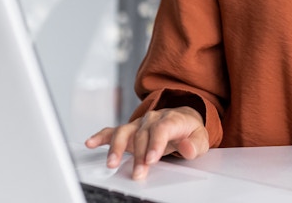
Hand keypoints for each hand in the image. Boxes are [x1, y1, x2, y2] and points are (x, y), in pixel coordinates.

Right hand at [85, 106, 209, 179]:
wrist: (182, 119)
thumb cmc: (190, 131)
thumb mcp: (201, 138)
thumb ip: (195, 144)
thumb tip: (187, 147)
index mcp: (171, 119)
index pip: (161, 129)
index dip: (155, 143)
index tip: (151, 159)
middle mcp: (152, 119)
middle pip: (142, 135)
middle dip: (139, 155)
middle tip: (138, 173)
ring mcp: (139, 124)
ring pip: (124, 132)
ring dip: (117, 147)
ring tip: (112, 162)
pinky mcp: (129, 130)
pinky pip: (113, 131)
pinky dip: (101, 136)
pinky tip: (91, 143)